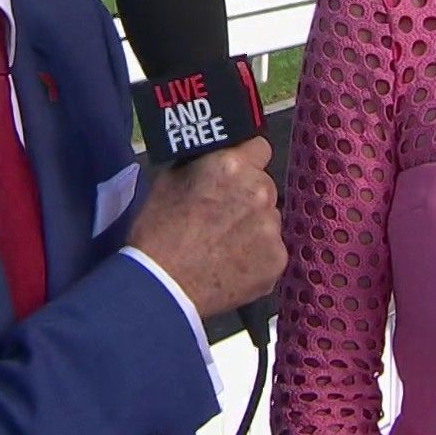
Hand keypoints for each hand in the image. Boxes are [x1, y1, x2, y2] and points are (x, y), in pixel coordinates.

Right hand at [127, 137, 285, 318]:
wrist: (163, 287)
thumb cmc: (158, 233)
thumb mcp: (169, 180)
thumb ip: (203, 165)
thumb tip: (215, 160)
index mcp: (232, 166)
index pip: (260, 147)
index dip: (246, 160)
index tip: (236, 173)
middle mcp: (260, 192)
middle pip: (264, 186)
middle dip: (248, 196)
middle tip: (223, 214)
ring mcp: (272, 228)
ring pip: (268, 219)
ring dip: (253, 226)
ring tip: (224, 244)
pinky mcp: (277, 260)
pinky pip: (271, 250)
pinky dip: (257, 256)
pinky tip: (232, 264)